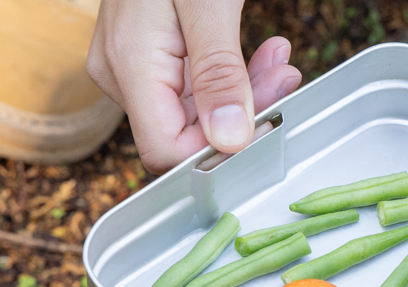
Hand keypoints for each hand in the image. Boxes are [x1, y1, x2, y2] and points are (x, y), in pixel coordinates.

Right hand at [87, 0, 300, 173]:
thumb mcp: (207, 5)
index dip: (218, 150)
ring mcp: (134, 66)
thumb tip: (230, 140)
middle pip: (187, 130)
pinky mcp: (151, 55)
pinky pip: (195, 84)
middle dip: (244, 109)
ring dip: (246, 89)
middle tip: (284, 74)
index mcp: (129, 68)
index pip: (167, 151)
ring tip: (278, 56)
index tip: (266, 120)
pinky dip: (233, 73)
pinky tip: (263, 53)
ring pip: (198, 109)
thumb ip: (218, 74)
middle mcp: (123, 75)